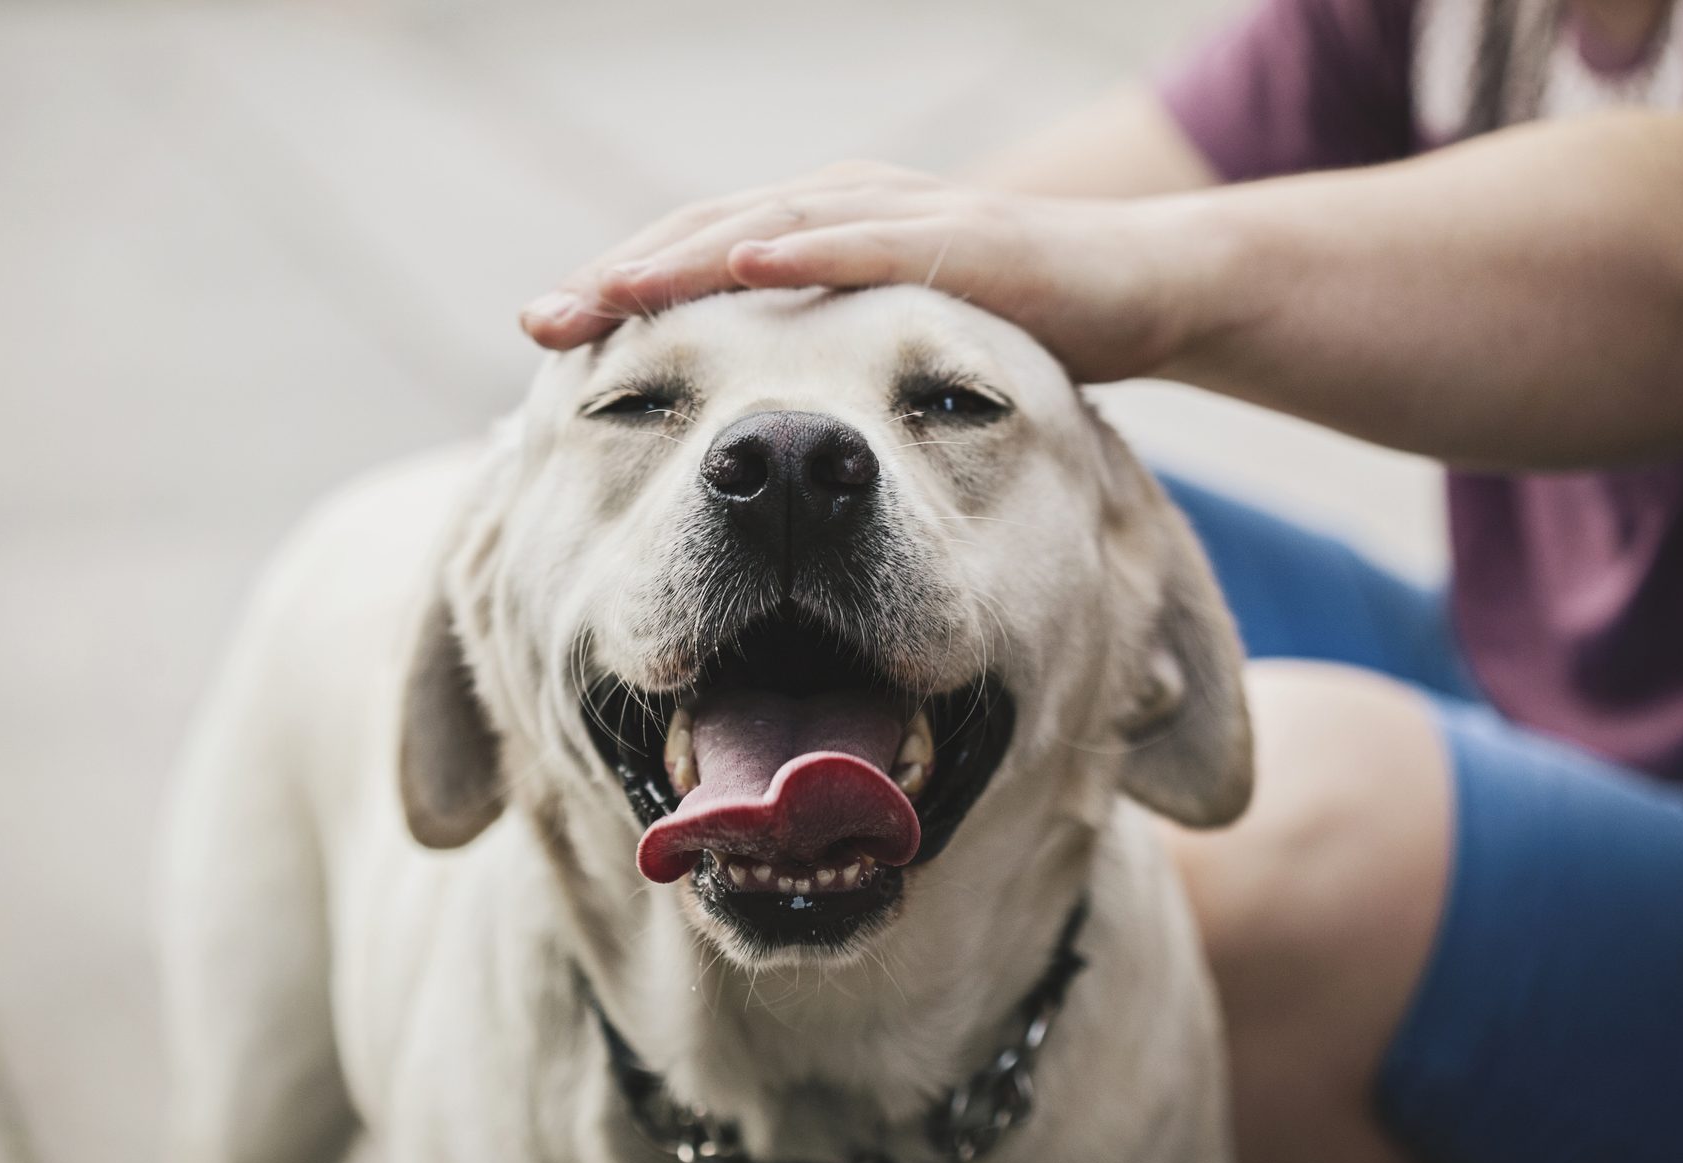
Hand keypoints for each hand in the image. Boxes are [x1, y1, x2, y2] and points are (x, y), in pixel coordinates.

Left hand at [519, 162, 1209, 383]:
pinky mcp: (964, 238)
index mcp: (818, 235)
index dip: (620, 294)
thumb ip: (825, 368)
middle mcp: (843, 210)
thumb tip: (743, 433)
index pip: (697, 259)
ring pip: (770, 224)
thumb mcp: (895, 356)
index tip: (545, 339)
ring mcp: (900, 215)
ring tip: (611, 291)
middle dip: (621, 278)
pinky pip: (871, 239)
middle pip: (707, 235)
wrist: (1141, 290)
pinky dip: (806, 245)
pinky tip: (746, 259)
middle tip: (540, 322)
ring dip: (685, 256)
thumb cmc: (1011, 328)